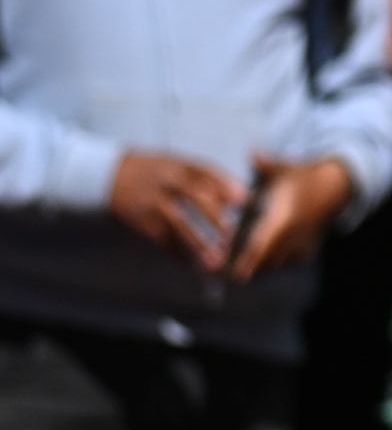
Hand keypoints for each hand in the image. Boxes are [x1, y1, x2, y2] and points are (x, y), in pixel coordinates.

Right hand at [109, 151, 246, 269]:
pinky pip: (162, 240)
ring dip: (198, 243)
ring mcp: (153, 203)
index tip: (244, 199)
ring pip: (179, 224)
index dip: (225, 186)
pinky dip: (178, 254)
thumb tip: (233, 193)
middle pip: (194, 198)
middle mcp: (166, 183)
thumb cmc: (150, 171)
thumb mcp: (173, 163)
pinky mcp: (142, 222)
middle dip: (215, 216)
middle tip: (233, 233)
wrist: (108, 176)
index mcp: (177, 166)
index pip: (205, 172)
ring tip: (216, 259)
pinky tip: (192, 266)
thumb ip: (199, 176)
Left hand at [227, 155, 353, 279]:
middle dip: (240, 270)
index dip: (247, 261)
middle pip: (263, 261)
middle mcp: (293, 236)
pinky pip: (282, 264)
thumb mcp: (285, 168)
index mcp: (285, 218)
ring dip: (252, 269)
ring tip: (226, 273)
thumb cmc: (303, 177)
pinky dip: (266, 266)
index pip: (263, 244)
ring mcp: (301, 245)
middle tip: (215, 274)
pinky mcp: (304, 251)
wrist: (335, 189)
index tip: (232, 274)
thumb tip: (253, 152)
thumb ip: (266, 163)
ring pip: (272, 265)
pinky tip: (249, 267)